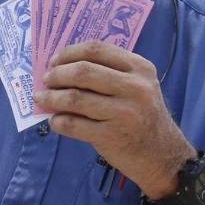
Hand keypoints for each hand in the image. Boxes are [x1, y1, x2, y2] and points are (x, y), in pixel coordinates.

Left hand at [37, 42, 195, 198]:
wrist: (162, 155)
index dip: (69, 53)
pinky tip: (56, 121)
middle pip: (83, 71)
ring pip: (75, 98)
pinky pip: (73, 124)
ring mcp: (124, 112)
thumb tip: (63, 68)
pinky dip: (58, 121)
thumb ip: (110, 74)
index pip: (97, 50)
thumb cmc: (143, 117)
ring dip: (52, 98)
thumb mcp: (139, 87)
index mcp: (140, 68)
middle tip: (46, 80)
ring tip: (43, 99)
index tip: (55, 61)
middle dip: (57, 74)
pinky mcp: (112, 136)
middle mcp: (135, 87)